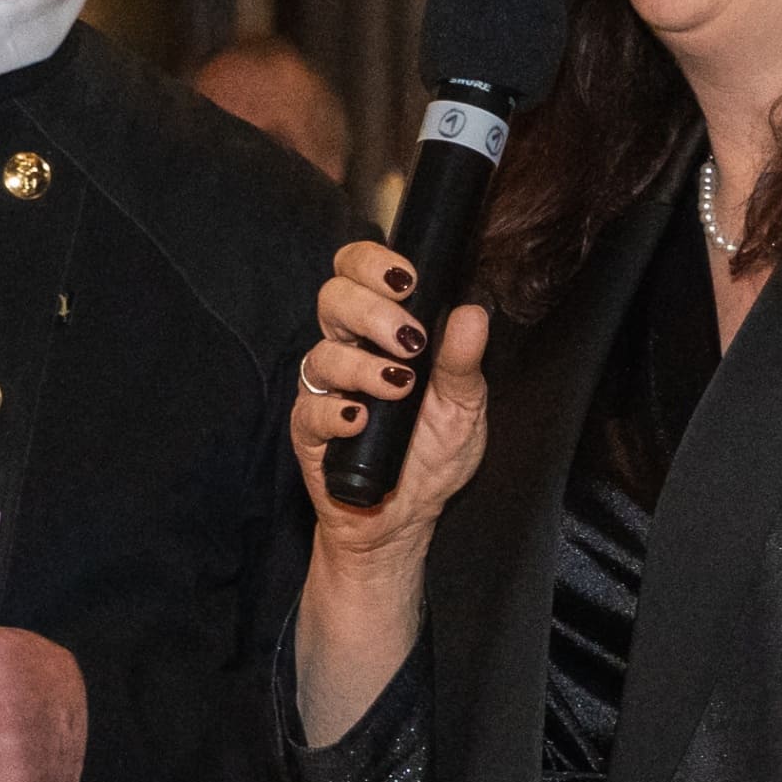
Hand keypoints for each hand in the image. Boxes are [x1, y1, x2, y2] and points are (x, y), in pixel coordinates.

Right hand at [289, 239, 492, 558]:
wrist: (408, 517)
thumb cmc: (432, 455)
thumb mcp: (464, 406)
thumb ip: (464, 360)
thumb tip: (473, 312)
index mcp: (380, 332)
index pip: (358, 273)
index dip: (372, 264)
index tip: (408, 281)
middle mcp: (347, 352)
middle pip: (332, 298)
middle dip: (372, 311)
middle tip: (411, 340)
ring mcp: (324, 391)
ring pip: (322, 354)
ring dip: (363, 366)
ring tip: (398, 387)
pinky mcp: (308, 431)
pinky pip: (309, 410)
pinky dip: (336, 413)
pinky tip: (361, 422)